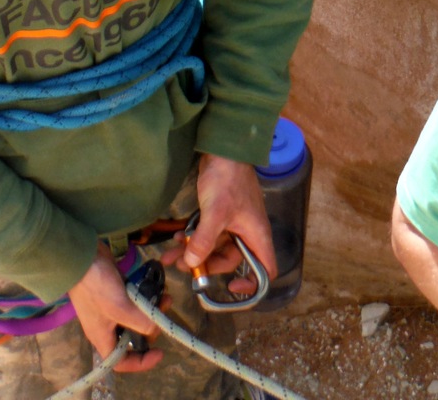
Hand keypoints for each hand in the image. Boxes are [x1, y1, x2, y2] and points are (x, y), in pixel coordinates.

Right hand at [65, 244, 161, 373]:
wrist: (83, 257)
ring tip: (164, 297)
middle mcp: (108, 325)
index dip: (141, 363)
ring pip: (136, 317)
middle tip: (162, 313)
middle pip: (133, 338)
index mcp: (103, 337)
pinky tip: (157, 286)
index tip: (159, 352)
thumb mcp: (120, 308)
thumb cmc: (97, 287)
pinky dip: (146, 297)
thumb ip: (140, 322)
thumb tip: (155, 329)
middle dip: (151, 329)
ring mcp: (112, 307)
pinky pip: (135, 300)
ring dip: (151, 310)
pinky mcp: (117, 291)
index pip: (121, 362)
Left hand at [162, 154, 276, 296]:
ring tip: (173, 256)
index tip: (231, 288)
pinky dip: (194, 238)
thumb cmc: (228, 179)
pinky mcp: (221, 214)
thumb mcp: (215, 213)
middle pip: (231, 261)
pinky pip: (208, 234)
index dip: (252, 285)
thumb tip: (192, 264)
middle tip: (185, 267)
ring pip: (215, 247)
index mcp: (256, 235)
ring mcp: (233, 223)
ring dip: (195, 252)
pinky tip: (178, 239)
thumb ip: (204, 241)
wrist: (223, 150)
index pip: (265, 271)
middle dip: (208, 266)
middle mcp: (247, 232)